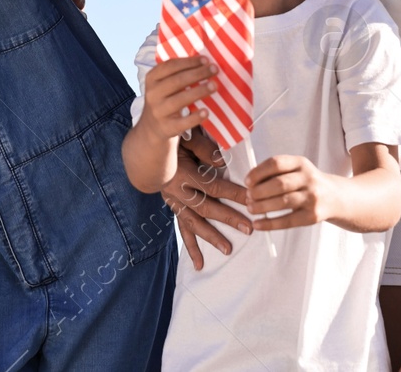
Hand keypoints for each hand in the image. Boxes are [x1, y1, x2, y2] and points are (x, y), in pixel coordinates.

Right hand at [138, 58, 218, 139]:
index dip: (189, 62)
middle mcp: (152, 94)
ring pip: (179, 100)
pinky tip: (206, 111)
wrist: (152, 128)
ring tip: (214, 86)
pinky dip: (195, 117)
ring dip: (199, 91)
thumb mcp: (164, 84)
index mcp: (152, 78)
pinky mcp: (167, 127)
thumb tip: (205, 63)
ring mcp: (158, 112)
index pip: (170, 66)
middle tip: (214, 69)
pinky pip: (182, 122)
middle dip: (197, 73)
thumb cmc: (165, 99)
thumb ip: (178, 74)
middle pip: (176, 81)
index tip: (206, 60)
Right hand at [161, 139, 250, 269]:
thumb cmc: (173, 137)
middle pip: (205, 208)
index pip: (213, 187)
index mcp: (181, 172)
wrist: (148, 145)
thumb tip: (222, 163)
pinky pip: (182, 228)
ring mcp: (173, 201)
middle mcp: (175, 190)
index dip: (233, 194)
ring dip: (211, 237)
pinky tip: (200, 263)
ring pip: (193, 223)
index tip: (252, 199)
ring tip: (227, 250)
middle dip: (228, 218)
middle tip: (248, 228)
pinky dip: (191, 246)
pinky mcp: (173, 206)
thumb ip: (204, 149)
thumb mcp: (187, 136)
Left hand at [245, 155, 341, 229]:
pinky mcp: (313, 216)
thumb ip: (276, 173)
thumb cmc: (309, 183)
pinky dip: (270, 223)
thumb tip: (250, 183)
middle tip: (248, 197)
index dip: (258, 172)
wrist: (337, 198)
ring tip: (251, 209)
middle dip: (259, 191)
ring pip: (283, 202)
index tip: (247, 181)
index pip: (276, 163)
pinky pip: (288, 221)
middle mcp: (309, 178)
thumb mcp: (297, 170)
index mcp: (301, 163)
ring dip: (262, 206)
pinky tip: (258, 224)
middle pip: (279, 184)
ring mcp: (312, 197)